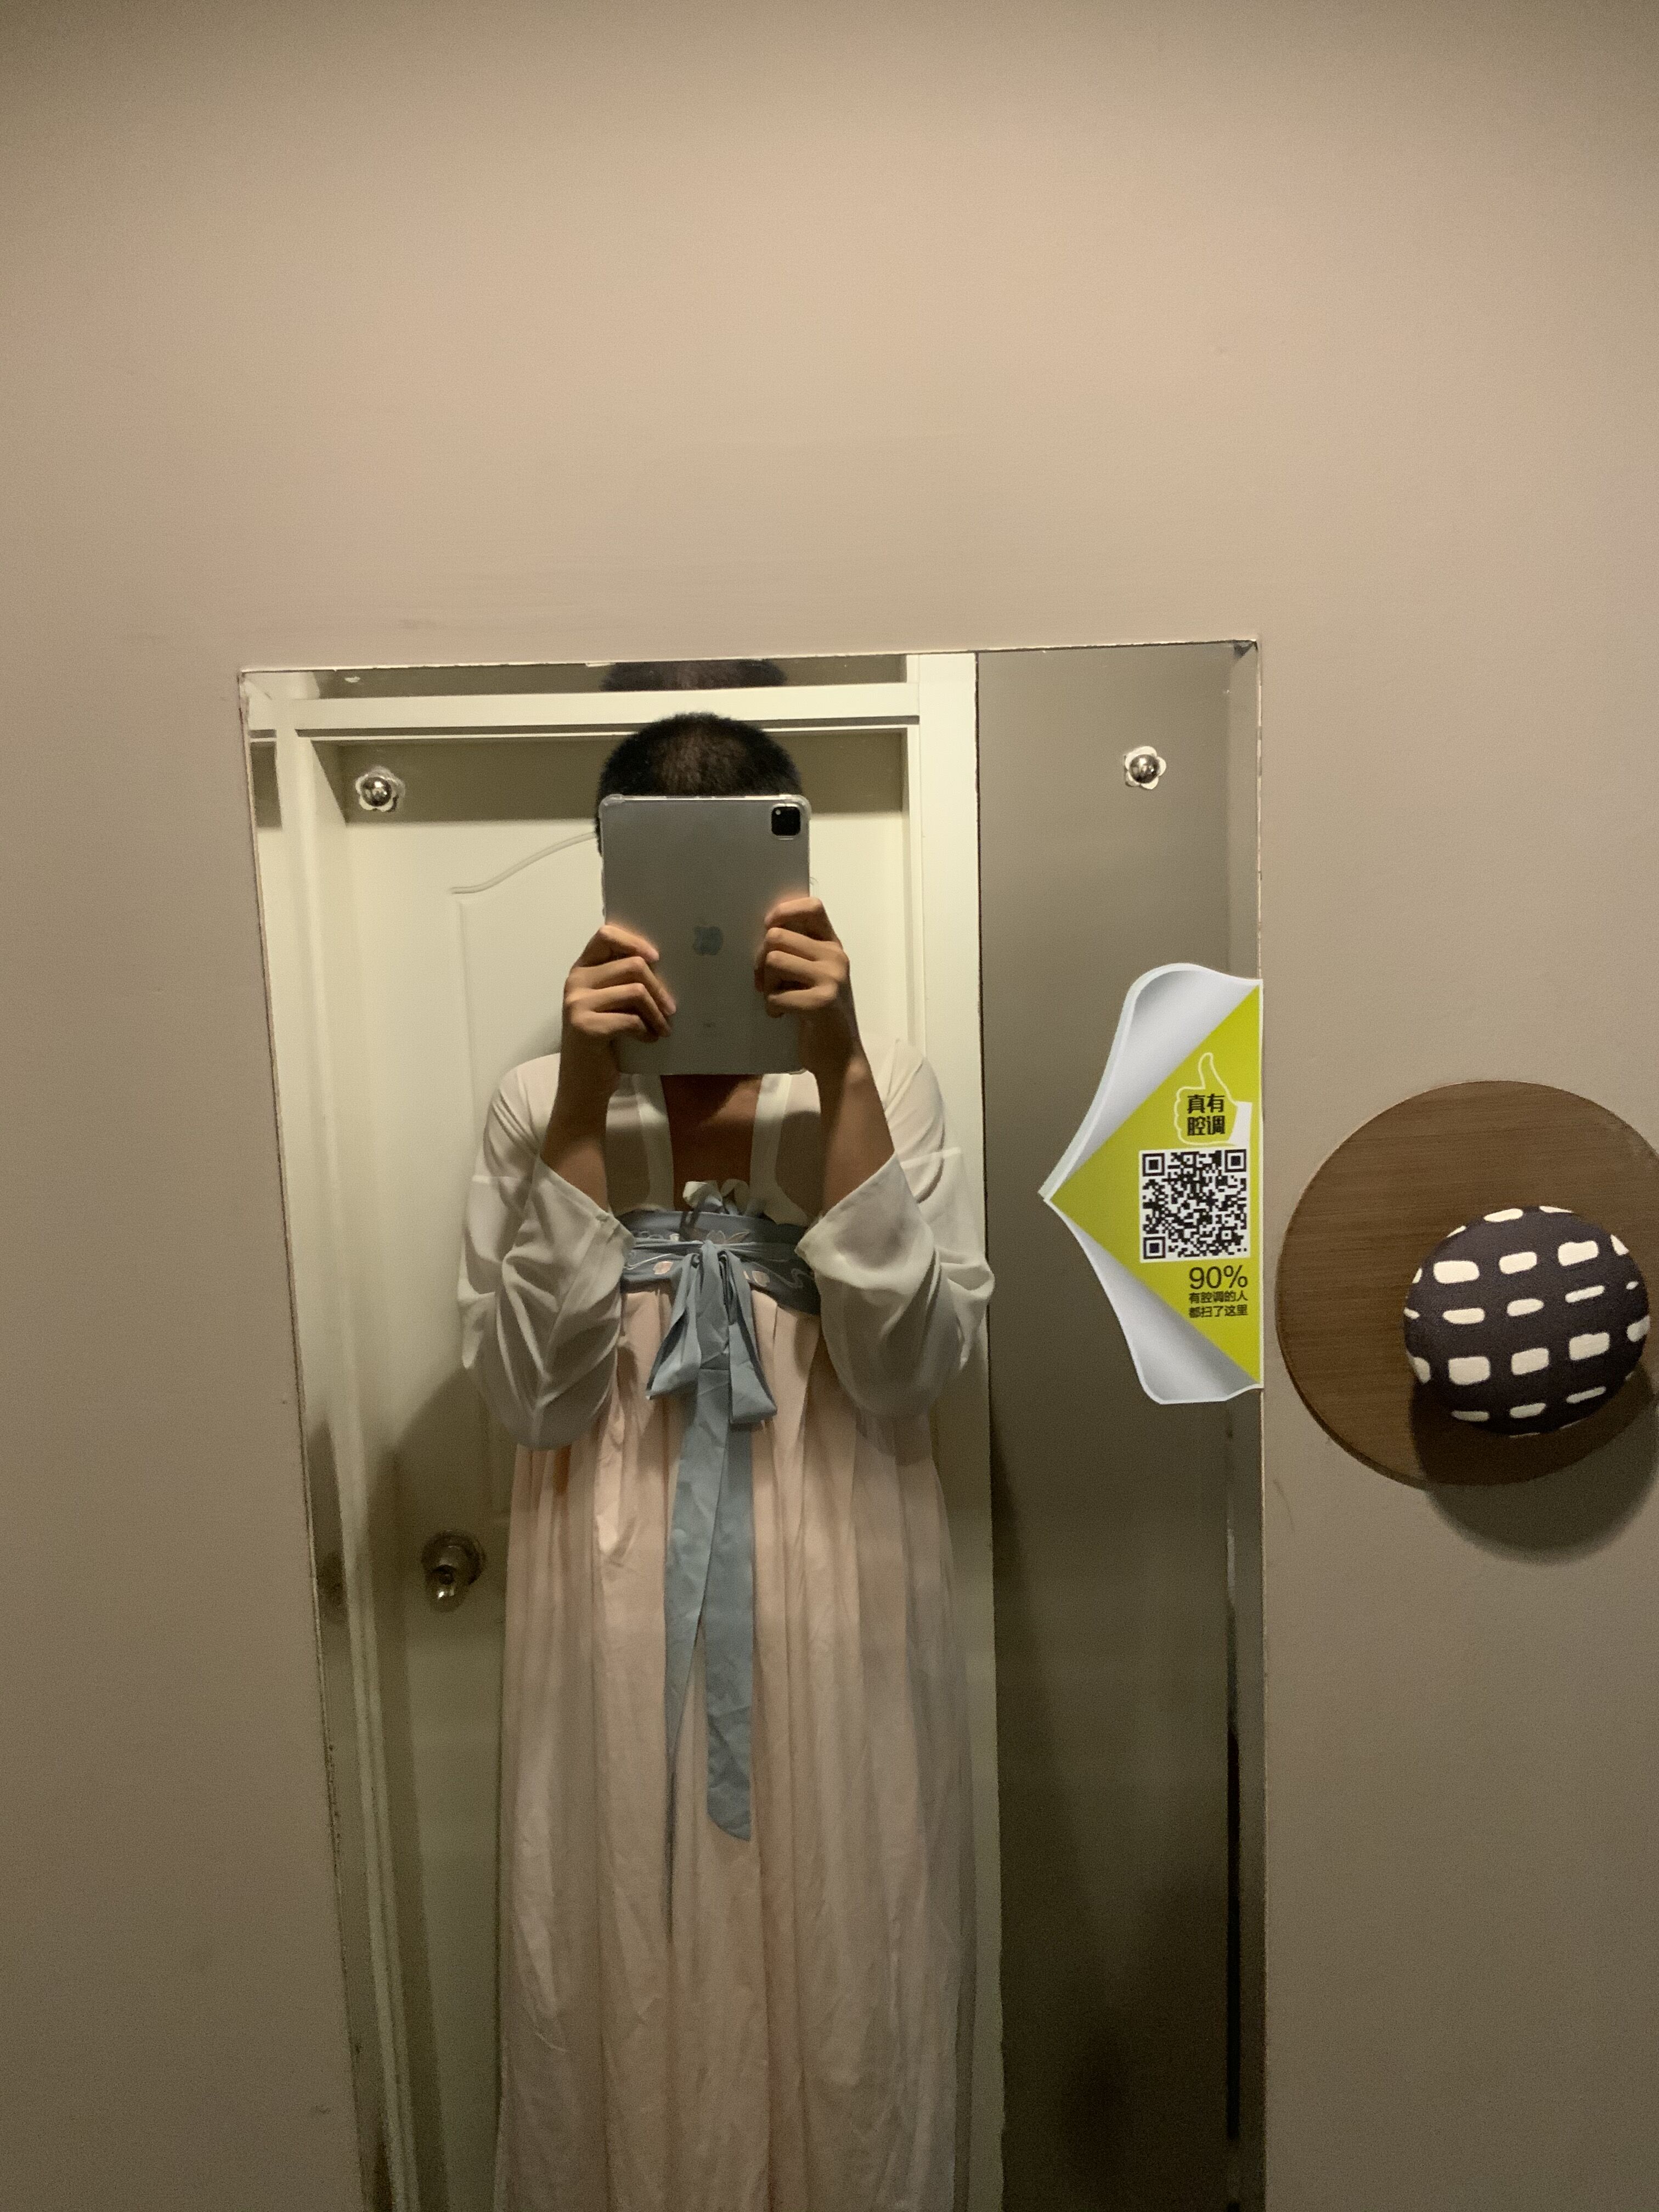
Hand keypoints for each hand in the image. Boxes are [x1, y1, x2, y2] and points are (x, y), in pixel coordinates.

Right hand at [556, 922, 673, 1113]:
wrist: (583, 1085)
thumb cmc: (603, 1044)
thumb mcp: (610, 1006)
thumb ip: (622, 983)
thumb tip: (663, 965)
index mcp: (582, 970)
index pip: (605, 935)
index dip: (635, 941)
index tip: (657, 958)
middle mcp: (575, 982)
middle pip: (631, 964)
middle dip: (659, 987)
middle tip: (671, 1008)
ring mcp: (577, 1004)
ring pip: (635, 991)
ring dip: (657, 1013)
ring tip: (663, 1027)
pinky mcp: (585, 1026)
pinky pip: (630, 1019)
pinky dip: (647, 1031)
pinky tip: (649, 1040)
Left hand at [756, 896, 862, 1083]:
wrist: (840, 1056)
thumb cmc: (819, 1015)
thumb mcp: (814, 976)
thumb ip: (798, 952)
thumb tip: (763, 934)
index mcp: (833, 945)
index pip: (812, 906)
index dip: (783, 911)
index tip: (768, 927)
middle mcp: (836, 956)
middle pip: (777, 936)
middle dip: (762, 960)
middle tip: (766, 981)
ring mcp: (832, 978)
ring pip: (773, 961)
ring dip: (766, 985)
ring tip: (777, 999)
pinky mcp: (821, 1002)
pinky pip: (776, 994)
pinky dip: (772, 1008)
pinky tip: (782, 1015)